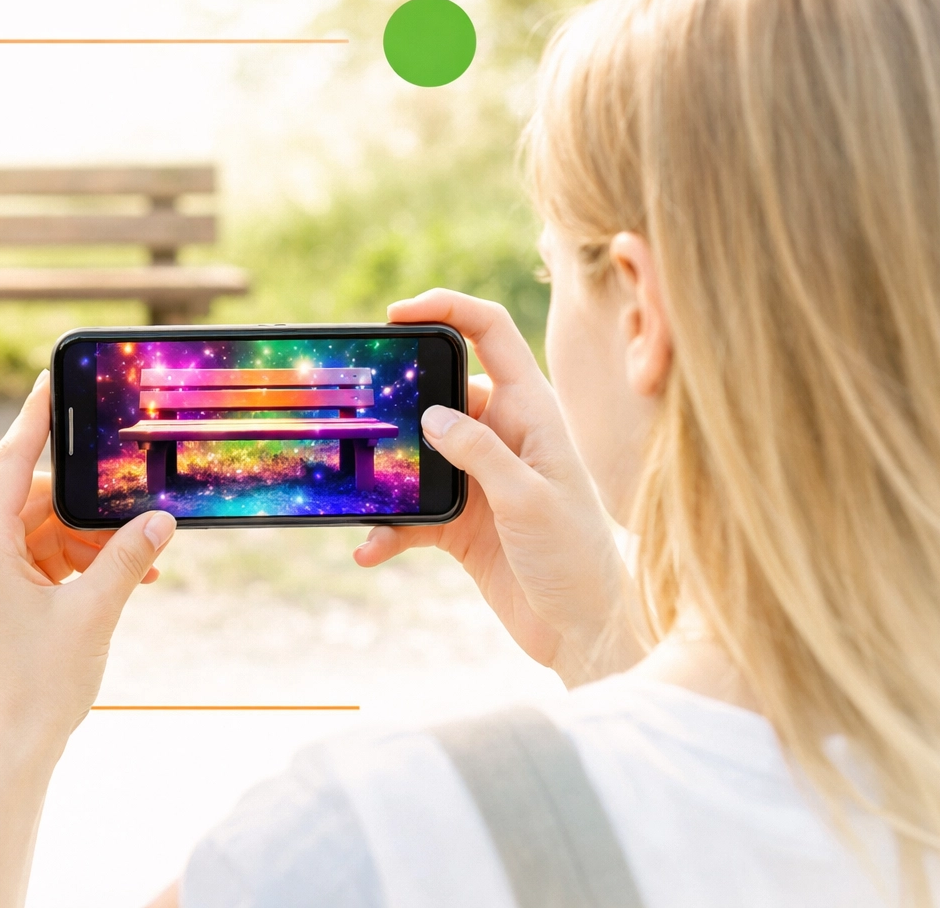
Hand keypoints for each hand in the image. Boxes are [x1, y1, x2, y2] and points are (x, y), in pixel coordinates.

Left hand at [0, 370, 176, 759]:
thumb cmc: (34, 692)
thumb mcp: (93, 615)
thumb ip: (126, 559)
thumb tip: (159, 521)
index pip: (12, 462)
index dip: (36, 418)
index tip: (49, 380)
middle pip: (27, 509)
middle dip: (83, 518)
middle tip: (134, 530)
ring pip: (24, 542)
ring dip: (73, 550)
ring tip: (127, 577)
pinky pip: (13, 571)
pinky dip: (53, 573)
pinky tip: (95, 592)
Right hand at [356, 290, 641, 686]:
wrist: (584, 631)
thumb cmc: (576, 558)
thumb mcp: (529, 498)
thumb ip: (480, 452)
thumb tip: (429, 415)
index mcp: (530, 411)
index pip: (490, 333)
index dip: (446, 308)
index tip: (397, 314)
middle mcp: (501, 435)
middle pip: (438, 390)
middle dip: (395, 398)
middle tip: (356, 410)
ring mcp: (478, 477)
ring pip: (415, 453)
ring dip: (384, 474)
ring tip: (355, 490)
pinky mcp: (460, 521)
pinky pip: (411, 511)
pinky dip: (388, 528)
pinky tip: (370, 550)